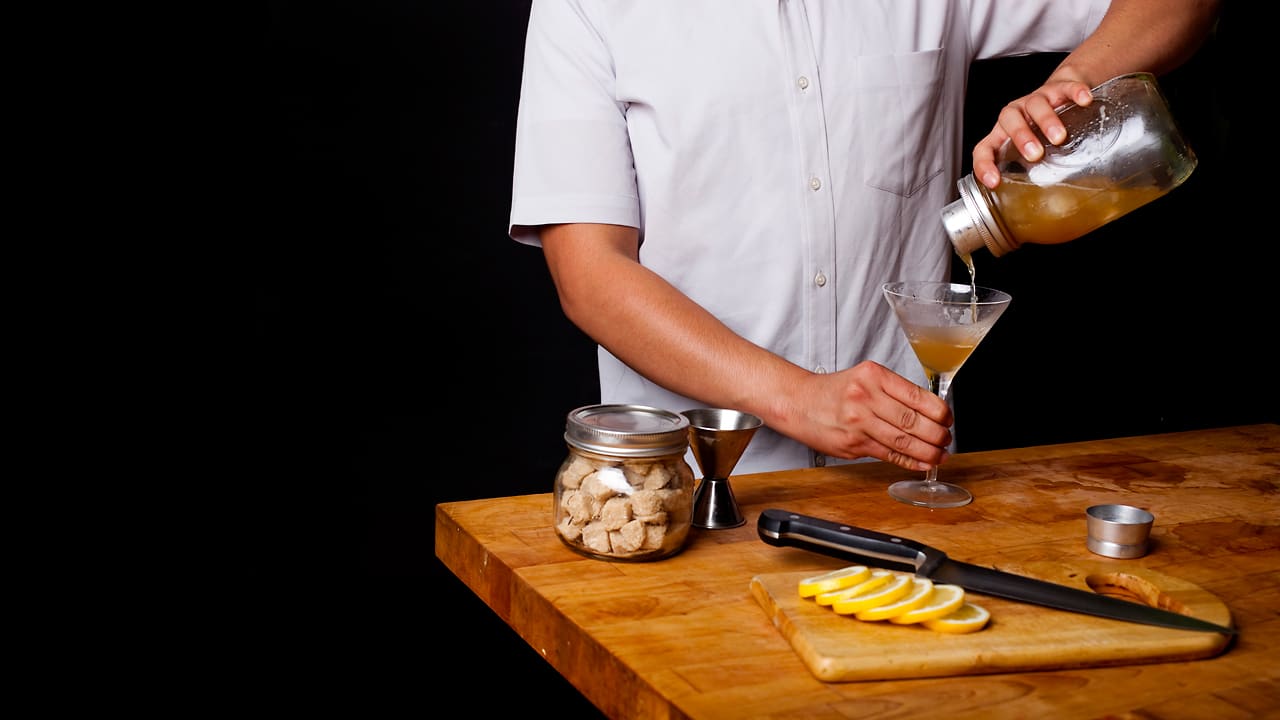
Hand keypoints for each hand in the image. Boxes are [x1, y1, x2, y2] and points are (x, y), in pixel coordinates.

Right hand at [780, 361, 952, 471]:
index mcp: (873, 376)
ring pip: (903, 441)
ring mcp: (858, 422)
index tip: (948, 419)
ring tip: (940, 454)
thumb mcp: (864, 378)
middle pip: (913, 421)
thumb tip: (929, 412)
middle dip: (937, 434)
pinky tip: (922, 463)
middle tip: (947, 439)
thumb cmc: (834, 391)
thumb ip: (893, 392)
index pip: (917, 396)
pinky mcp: (852, 444)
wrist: (798, 402)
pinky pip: (888, 454)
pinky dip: (909, 461)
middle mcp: (866, 397)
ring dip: (928, 451)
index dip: (940, 412)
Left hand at [972, 78, 1094, 188]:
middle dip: (1021, 137)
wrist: (1064, 93)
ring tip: (1060, 137)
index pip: (985, 149)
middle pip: (1009, 120)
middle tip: (1035, 154)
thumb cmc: (1044, 131)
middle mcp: (1016, 115)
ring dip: (1046, 120)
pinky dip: (1075, 93)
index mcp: (1004, 135)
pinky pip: (1067, 87)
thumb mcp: (1036, 154)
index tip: (994, 182)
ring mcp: (1038, 99)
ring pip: (1036, 104)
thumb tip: (1055, 212)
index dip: (984, 165)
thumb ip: (1039, 176)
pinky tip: (1084, 101)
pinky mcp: (1060, 87)